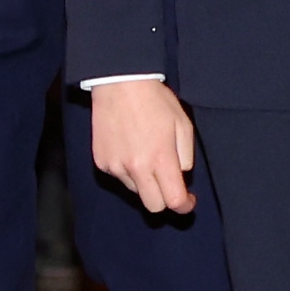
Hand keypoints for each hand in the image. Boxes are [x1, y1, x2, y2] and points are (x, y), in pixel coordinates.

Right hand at [89, 79, 196, 214]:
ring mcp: (116, 167)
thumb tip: (181, 175)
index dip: (185, 205)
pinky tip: (129, 148)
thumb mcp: (183, 125)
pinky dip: (127, 170)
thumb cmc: (155, 101)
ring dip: (145, 181)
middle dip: (165, 200)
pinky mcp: (102, 162)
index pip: (174, 201)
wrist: (120, 84)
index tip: (188, 201)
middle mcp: (136, 168)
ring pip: (135, 190)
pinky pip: (119, 177)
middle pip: (153, 206)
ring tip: (146, 153)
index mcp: (161, 159)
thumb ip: (186, 156)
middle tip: (169, 184)